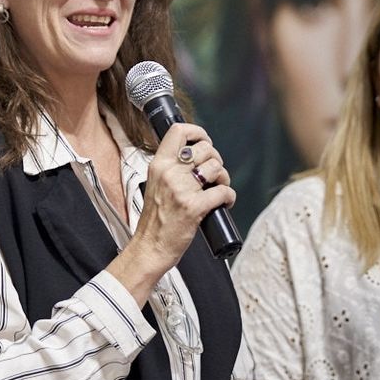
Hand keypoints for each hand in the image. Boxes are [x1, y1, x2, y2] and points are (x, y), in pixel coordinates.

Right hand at [106, 123, 234, 302]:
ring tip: (219, 188)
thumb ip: (171, 169)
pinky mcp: (194, 207)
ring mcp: (182, 189)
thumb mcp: (156, 185)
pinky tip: (224, 203)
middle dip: (216, 160)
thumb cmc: (155, 220)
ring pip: (217, 167)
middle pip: (205, 149)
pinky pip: (224, 191)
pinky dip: (229, 197)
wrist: (150, 247)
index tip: (205, 141)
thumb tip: (195, 156)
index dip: (198, 132)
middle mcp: (169, 173)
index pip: (179, 131)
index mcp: (159, 165)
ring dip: (224, 177)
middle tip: (214, 173)